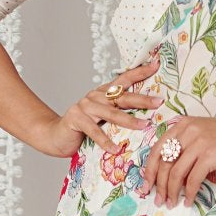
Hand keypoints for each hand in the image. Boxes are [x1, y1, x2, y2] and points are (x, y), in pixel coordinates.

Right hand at [37, 51, 161, 158]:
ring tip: (144, 126)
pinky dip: (106, 141)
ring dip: (129, 120)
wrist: (56, 136)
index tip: (156, 65)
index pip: (124, 79)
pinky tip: (116, 149)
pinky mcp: (76, 119)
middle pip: (122, 96)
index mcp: (104, 93)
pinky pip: (94, 131)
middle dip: (142, 99)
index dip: (140, 72)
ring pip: (111, 113)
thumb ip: (119, 115)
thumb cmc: (84, 130)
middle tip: (159, 102)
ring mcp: (85, 106)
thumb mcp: (104, 120)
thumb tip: (149, 119)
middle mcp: (95, 96)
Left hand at [142, 110, 215, 205]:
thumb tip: (170, 175)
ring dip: (171, 192)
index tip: (146, 186)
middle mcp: (187, 131)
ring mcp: (198, 142)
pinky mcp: (210, 155)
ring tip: (171, 203)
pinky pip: (193, 179)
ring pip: (175, 173)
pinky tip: (188, 201)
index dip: (149, 170)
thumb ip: (186, 147)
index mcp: (182, 125)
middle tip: (158, 200)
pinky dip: (188, 193)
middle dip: (158, 185)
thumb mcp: (203, 134)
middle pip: (163, 163)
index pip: (156, 149)